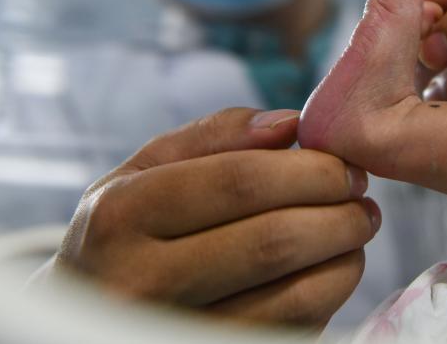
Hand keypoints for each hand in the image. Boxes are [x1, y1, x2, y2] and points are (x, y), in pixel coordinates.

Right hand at [53, 107, 379, 330]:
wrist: (83, 320)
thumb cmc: (125, 232)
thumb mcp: (143, 171)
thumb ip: (214, 137)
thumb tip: (289, 124)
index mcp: (123, 214)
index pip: (239, 182)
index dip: (309, 171)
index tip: (346, 165)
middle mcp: (139, 283)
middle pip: (272, 242)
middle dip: (338, 212)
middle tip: (362, 197)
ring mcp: (173, 331)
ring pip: (291, 298)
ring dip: (345, 258)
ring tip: (355, 229)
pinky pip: (291, 332)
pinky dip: (328, 296)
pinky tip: (332, 269)